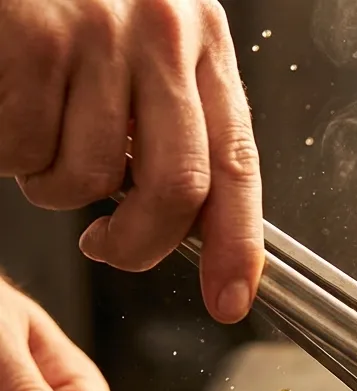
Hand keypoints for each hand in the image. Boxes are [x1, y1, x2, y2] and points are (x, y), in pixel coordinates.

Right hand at [0, 0, 263, 322]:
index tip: (229, 300)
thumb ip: (174, 122)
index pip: (238, 165)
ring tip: (38, 137)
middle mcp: (163, 32)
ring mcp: (98, 30)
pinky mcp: (32, 33)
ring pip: (88, 176)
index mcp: (201, 43)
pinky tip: (8, 106)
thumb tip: (187, 223)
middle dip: (141, 245)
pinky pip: (25, 146)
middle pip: (179, 187)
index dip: (237, 246)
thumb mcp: (145, 45)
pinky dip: (9, 153)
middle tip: (109, 249)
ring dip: (52, 187)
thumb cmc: (65, 0)